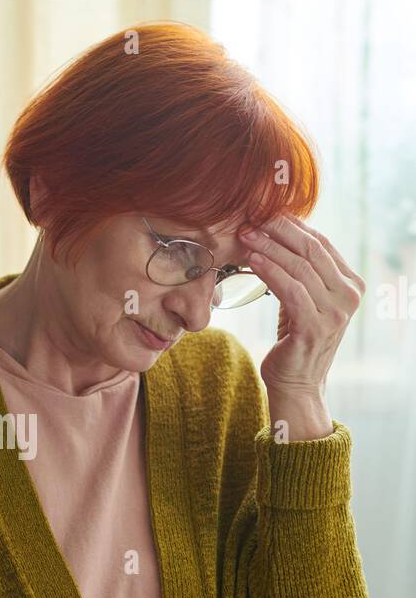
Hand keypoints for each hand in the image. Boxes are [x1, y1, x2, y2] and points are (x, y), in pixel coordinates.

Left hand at [239, 214, 365, 439]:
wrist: (297, 384)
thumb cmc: (295, 339)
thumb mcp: (303, 299)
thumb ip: (302, 272)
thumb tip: (278, 233)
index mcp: (351, 284)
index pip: (321, 243)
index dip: (293, 225)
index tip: (264, 212)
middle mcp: (350, 296)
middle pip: (312, 250)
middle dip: (279, 230)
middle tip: (251, 218)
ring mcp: (336, 312)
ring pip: (300, 267)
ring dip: (269, 248)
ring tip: (245, 236)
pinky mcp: (316, 326)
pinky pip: (290, 290)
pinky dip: (270, 271)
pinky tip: (252, 260)